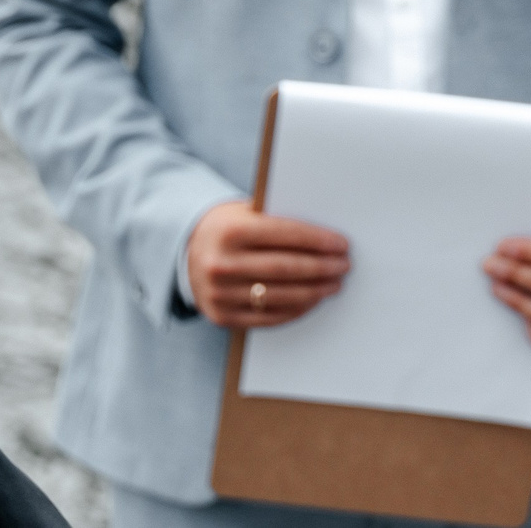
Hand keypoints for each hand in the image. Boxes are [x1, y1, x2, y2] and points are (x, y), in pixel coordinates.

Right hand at [185, 201, 349, 329]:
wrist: (186, 252)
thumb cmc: (228, 227)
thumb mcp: (245, 213)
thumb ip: (277, 221)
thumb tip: (326, 237)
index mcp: (230, 231)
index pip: (285, 235)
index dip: (319, 241)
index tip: (342, 244)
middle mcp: (221, 264)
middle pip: (286, 268)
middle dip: (322, 267)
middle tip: (344, 266)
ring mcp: (219, 294)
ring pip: (280, 295)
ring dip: (314, 291)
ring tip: (334, 284)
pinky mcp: (222, 317)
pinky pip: (268, 317)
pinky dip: (295, 310)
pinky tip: (312, 301)